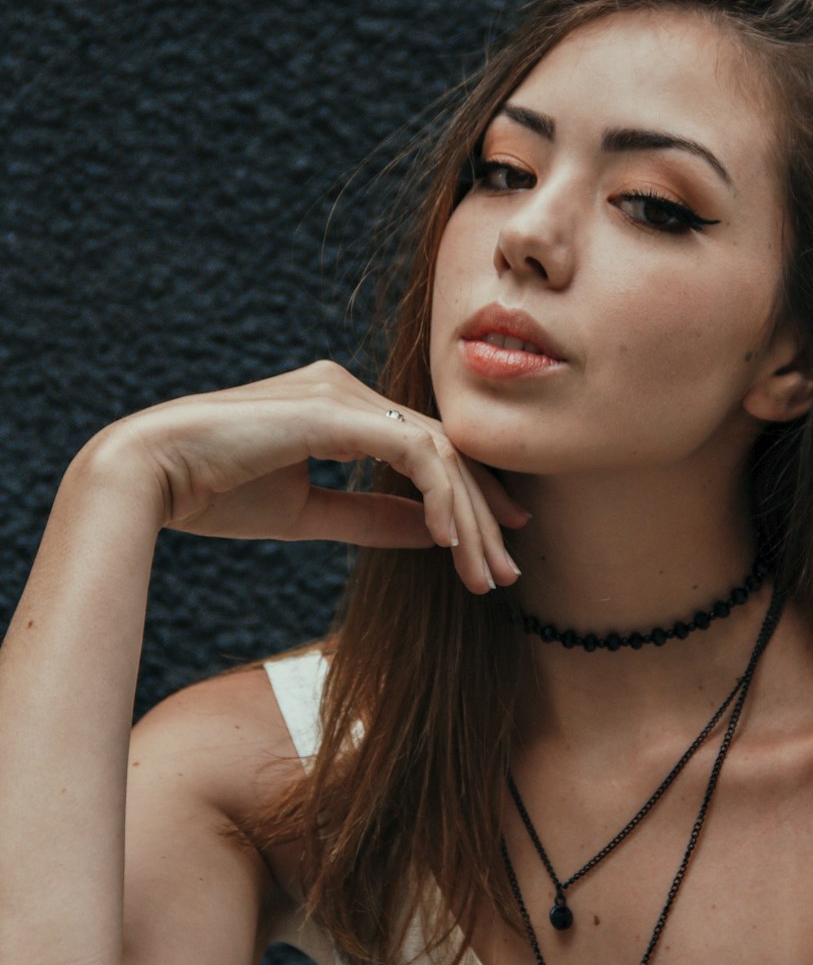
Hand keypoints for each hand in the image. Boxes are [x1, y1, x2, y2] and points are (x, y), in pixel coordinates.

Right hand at [85, 361, 526, 592]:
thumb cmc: (216, 493)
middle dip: (483, 516)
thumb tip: (434, 535)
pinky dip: (439, 496)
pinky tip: (450, 543)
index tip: (496, 548)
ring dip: (469, 518)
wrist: (151, 476)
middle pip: (444, 450)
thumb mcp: (310, 514)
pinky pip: (412, 452)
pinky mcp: (334, 411)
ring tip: (487, 574)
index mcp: (342, 407)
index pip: (427, 450)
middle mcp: (349, 390)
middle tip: (509, 572)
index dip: (470, 499)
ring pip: (438, 452)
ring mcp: (342, 394)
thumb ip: (373, 517)